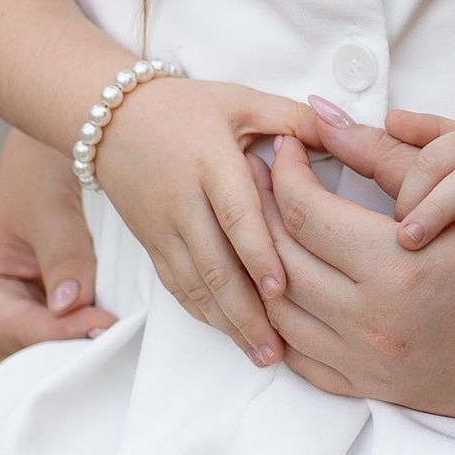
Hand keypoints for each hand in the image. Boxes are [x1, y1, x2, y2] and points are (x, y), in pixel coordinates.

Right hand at [0, 130, 114, 354]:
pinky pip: (81, 338)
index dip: (59, 334)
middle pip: (38, 355)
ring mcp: (36, 320)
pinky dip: (103, 336)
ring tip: (132, 341)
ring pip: (62, 354)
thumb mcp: (50, 209)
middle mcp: (4, 318)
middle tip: (123, 343)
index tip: (104, 325)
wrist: (59, 152)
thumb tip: (68, 306)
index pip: (18, 331)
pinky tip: (134, 331)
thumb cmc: (42, 173)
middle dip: (77, 351)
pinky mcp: (66, 314)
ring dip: (93, 347)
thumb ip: (63, 258)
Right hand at [90, 76, 322, 363]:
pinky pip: (176, 285)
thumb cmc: (187, 107)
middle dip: (246, 311)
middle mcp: (182, 199)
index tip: (282, 291)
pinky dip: (202, 313)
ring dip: (226, 322)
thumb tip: (344, 133)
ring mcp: (161, 226)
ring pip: (194, 283)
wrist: (111, 116)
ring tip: (261, 353)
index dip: (258, 255)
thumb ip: (294, 119)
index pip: (236, 216)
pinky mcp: (150, 242)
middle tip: (278, 348)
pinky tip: (228, 334)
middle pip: (214, 264)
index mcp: (210, 162)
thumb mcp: (242, 100)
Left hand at [263, 134, 454, 412]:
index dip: (286, 172)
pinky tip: (286, 301)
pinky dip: (288, 332)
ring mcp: (375, 362)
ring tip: (263, 238)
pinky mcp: (381, 391)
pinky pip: (308, 365)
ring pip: (285, 316)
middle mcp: (377, 319)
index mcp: (397, 263)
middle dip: (263, 214)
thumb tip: (324, 113)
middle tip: (257, 183)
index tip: (284, 148)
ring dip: (266, 273)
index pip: (306, 211)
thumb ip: (387, 156)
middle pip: (286, 260)